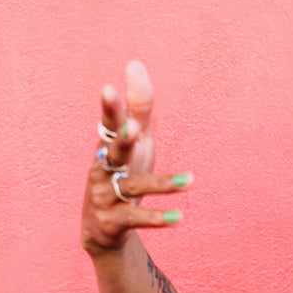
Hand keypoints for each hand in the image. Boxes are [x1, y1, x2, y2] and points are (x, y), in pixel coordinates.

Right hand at [80, 60, 192, 254]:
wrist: (102, 228)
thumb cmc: (122, 174)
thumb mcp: (134, 141)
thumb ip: (138, 106)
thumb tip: (135, 63)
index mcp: (109, 147)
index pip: (108, 125)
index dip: (109, 109)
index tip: (108, 88)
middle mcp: (102, 169)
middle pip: (113, 151)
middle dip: (123, 139)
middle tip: (135, 128)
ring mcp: (105, 196)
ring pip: (134, 187)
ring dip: (162, 183)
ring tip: (190, 180)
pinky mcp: (113, 221)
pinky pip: (137, 218)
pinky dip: (158, 218)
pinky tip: (179, 217)